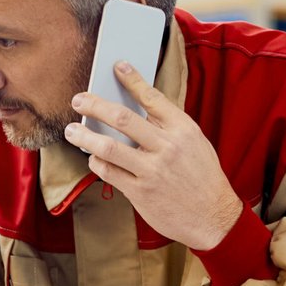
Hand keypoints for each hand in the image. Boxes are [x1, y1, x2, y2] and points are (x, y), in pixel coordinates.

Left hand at [63, 61, 241, 249]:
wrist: (213, 217)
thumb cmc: (203, 178)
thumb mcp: (194, 144)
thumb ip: (168, 128)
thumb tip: (136, 112)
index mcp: (183, 130)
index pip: (153, 97)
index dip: (132, 80)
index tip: (117, 67)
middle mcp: (167, 147)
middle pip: (122, 118)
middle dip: (95, 105)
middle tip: (79, 100)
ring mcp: (153, 170)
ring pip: (108, 147)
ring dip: (85, 136)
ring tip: (72, 130)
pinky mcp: (140, 192)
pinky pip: (109, 172)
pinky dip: (96, 163)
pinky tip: (93, 158)